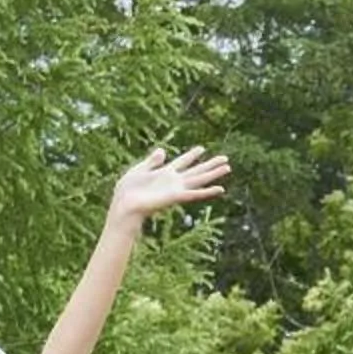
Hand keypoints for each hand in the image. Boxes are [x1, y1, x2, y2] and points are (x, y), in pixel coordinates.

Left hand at [110, 145, 229, 225]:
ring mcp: (177, 189)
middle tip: (225, 159)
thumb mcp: (139, 169)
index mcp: (164, 173)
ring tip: (228, 168)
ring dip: (214, 174)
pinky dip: (208, 191)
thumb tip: (162, 150)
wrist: (125, 205)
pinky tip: (220, 189)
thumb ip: (152, 161)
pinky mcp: (177, 197)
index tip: (202, 148)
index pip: (182, 162)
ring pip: (200, 180)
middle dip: (210, 165)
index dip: (192, 155)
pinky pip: (196, 194)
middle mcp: (174, 181)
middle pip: (196, 171)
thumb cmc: (128, 190)